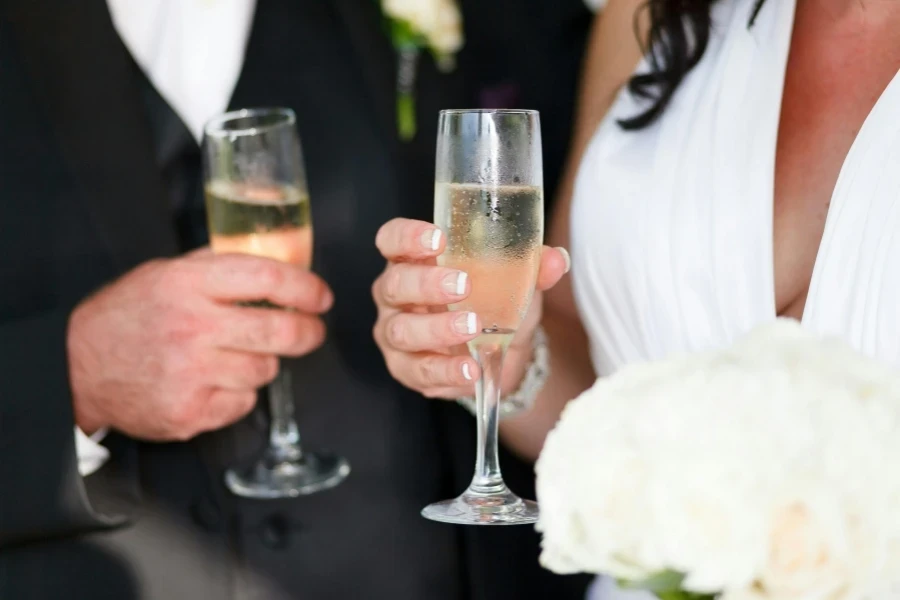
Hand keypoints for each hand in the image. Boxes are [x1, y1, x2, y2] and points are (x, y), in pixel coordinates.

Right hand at [67, 249, 332, 440]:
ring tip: (235, 356)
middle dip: (308, 332)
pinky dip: (238, 394)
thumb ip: (216, 267)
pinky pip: (243, 403)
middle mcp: (193, 327)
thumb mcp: (164, 273)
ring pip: (265, 370)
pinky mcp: (190, 411)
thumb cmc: (126, 317)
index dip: (306, 288)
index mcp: (188, 284)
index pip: (268, 278)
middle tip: (312, 331)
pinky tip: (214, 381)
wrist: (76, 367)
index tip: (321, 296)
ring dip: (262, 363)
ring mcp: (191, 373)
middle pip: (280, 330)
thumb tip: (274, 260)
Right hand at [372, 218, 568, 399]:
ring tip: (471, 328)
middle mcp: (395, 293)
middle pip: (395, 284)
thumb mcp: (513, 279)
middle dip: (427, 285)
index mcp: (413, 259)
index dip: (407, 237)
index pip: (392, 239)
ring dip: (437, 329)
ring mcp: (395, 332)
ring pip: (402, 330)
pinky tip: (470, 368)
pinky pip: (419, 370)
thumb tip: (556, 260)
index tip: (438, 239)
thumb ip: (531, 266)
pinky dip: (446, 371)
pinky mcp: (405, 368)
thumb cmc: (493, 301)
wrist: (500, 352)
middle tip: (462, 285)